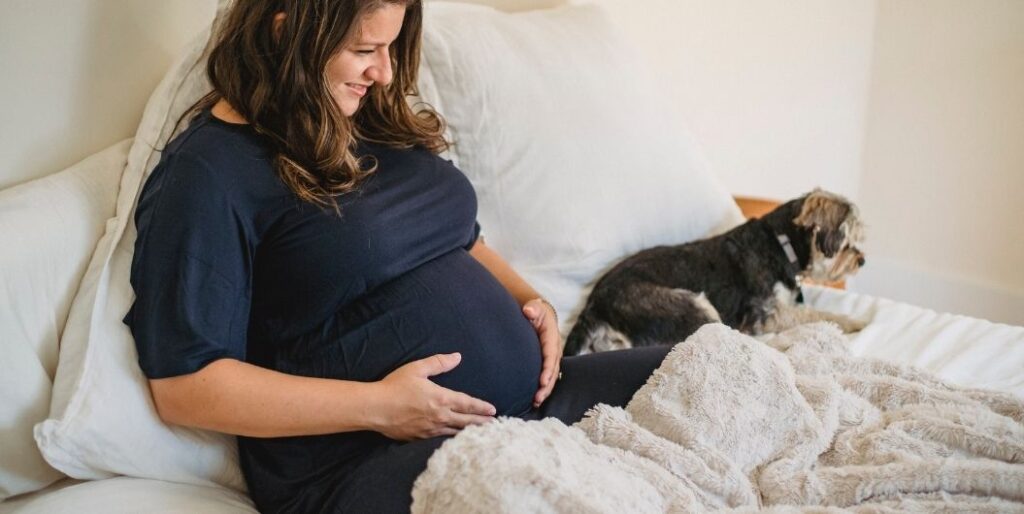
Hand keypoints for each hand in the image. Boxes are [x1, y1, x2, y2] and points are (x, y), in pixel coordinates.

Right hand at [370, 353, 496, 440]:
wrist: (375, 408)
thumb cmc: (395, 386)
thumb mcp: (417, 369)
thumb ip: (439, 363)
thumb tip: (457, 357)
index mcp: (441, 398)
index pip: (467, 404)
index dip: (481, 407)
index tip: (493, 410)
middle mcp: (439, 416)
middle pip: (466, 421)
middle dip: (481, 423)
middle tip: (494, 425)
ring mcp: (430, 429)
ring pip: (455, 432)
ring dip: (469, 432)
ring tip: (480, 434)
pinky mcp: (420, 437)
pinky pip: (440, 438)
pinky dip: (452, 438)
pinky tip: (455, 439)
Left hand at [522, 299, 561, 407]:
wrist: (539, 313)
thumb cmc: (535, 311)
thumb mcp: (535, 307)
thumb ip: (533, 308)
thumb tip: (529, 311)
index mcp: (553, 337)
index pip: (551, 355)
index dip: (548, 369)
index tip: (542, 381)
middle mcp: (555, 349)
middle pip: (553, 370)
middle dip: (547, 386)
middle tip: (537, 398)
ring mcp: (552, 357)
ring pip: (552, 377)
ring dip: (545, 390)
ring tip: (536, 402)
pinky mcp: (547, 362)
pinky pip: (547, 377)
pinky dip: (543, 388)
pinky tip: (534, 400)